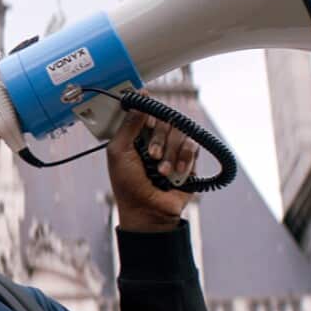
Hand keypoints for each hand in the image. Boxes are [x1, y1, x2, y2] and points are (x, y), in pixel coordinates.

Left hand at [106, 103, 197, 232]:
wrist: (149, 211)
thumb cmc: (128, 186)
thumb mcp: (118, 152)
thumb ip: (128, 125)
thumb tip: (139, 99)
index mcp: (137, 135)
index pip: (148, 111)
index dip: (149, 114)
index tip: (147, 124)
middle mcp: (156, 139)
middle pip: (166, 119)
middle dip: (159, 139)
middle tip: (152, 155)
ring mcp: (173, 149)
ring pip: (180, 132)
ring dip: (170, 153)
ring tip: (162, 171)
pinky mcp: (188, 160)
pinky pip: (192, 146)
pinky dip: (184, 159)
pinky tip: (175, 173)